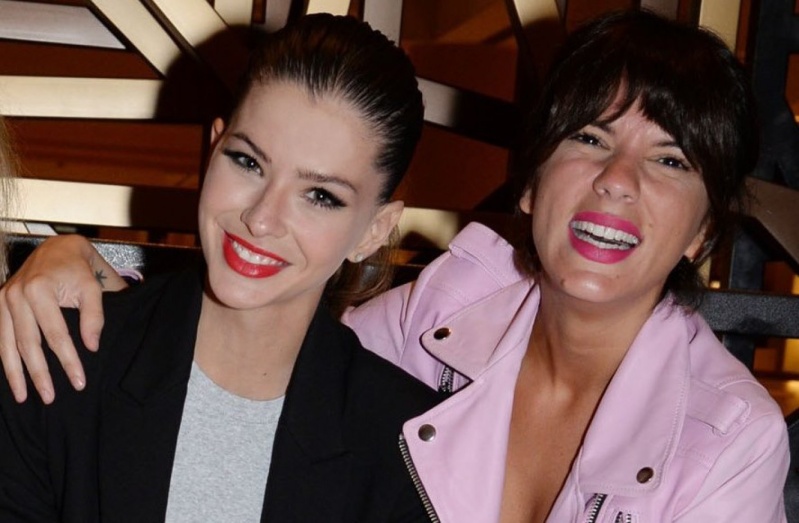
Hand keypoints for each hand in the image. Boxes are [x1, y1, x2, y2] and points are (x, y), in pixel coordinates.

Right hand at [0, 235, 127, 402]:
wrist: (57, 248)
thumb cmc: (77, 269)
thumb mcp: (93, 288)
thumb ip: (94, 317)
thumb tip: (91, 347)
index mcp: (39, 290)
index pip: (56, 335)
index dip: (68, 361)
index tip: (79, 382)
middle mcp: (15, 295)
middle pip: (28, 344)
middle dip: (39, 374)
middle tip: (50, 398)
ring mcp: (2, 299)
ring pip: (6, 344)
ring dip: (14, 373)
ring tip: (24, 397)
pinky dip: (3, 357)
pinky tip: (10, 376)